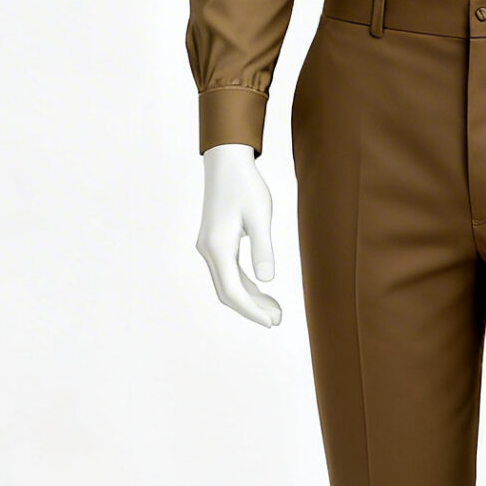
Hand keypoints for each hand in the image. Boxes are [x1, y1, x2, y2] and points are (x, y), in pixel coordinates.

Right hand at [196, 142, 282, 327]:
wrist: (227, 163)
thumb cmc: (246, 186)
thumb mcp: (259, 216)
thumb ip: (262, 249)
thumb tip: (267, 281)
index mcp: (218, 247)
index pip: (233, 291)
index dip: (252, 311)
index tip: (271, 322)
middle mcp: (208, 250)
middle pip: (228, 292)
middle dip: (252, 309)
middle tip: (277, 320)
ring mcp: (209, 247)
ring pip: (228, 283)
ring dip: (250, 298)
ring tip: (275, 310)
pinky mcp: (215, 242)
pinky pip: (228, 272)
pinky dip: (245, 284)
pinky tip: (262, 290)